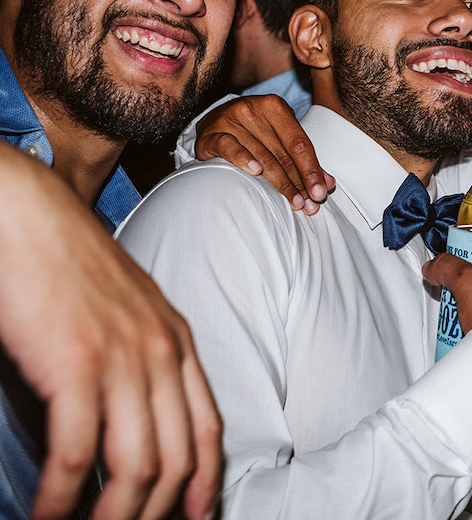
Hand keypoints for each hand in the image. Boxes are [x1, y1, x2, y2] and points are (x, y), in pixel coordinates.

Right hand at [0, 147, 221, 519]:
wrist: (29, 216)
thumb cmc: (67, 265)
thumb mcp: (125, 314)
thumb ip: (138, 363)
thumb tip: (126, 424)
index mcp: (178, 341)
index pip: (207, 428)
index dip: (206, 482)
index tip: (199, 519)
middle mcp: (162, 353)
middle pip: (176, 459)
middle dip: (156, 513)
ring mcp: (124, 359)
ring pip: (135, 467)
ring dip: (111, 518)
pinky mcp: (76, 363)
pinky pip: (78, 453)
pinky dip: (62, 497)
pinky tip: (47, 516)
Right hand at [194, 94, 333, 214]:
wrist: (213, 123)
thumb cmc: (253, 132)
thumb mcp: (279, 137)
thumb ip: (302, 158)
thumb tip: (328, 185)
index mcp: (275, 106)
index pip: (299, 143)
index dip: (312, 170)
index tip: (320, 193)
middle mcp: (252, 109)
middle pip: (283, 153)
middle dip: (299, 182)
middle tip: (310, 205)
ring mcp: (230, 120)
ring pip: (261, 155)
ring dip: (280, 183)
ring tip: (295, 202)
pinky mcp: (211, 134)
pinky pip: (230, 147)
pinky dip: (243, 159)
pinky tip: (256, 172)